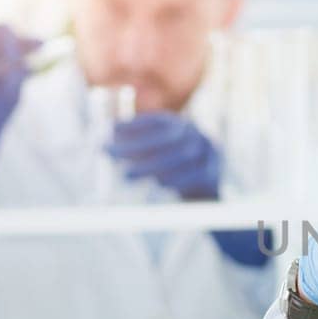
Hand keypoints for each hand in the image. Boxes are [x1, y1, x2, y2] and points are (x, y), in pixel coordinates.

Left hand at [107, 112, 221, 199]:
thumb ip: (131, 149)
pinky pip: (195, 175)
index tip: (110, 130)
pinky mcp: (214, 173)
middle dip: (137, 146)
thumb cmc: (168, 174)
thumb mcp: (150, 157)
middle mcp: (195, 134)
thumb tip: (104, 143)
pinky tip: (159, 184)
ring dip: (152, 166)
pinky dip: (175, 180)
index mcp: (179, 125)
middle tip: (111, 155)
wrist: (202, 197)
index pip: (156, 121)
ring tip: (128, 175)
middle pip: (168, 136)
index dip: (133, 124)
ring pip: (182, 155)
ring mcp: (208, 153)